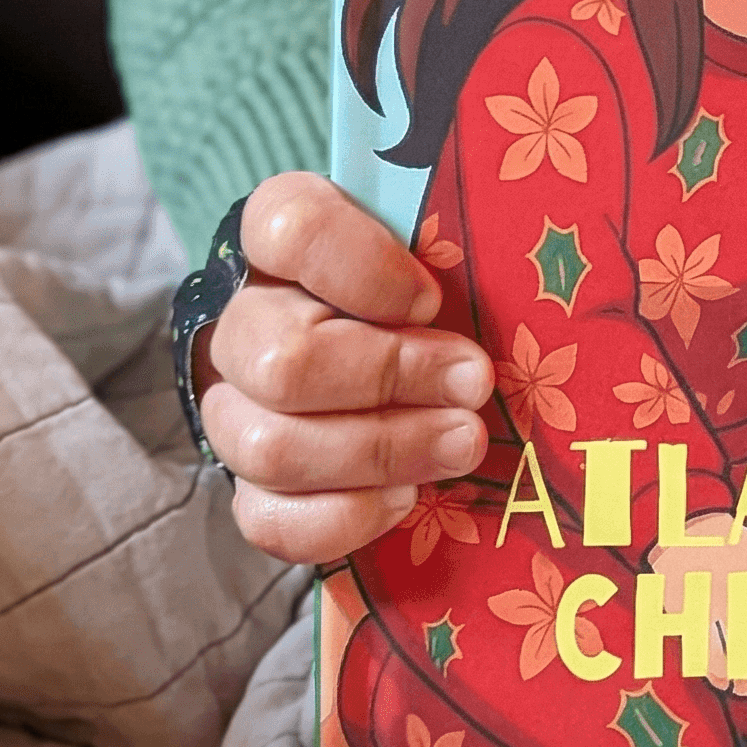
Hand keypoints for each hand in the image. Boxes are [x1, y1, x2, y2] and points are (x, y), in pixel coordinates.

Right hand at [199, 172, 493, 563]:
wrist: (398, 347)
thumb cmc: (432, 283)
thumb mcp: (443, 243)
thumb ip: (456, 239)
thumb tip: (512, 256)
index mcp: (284, 232)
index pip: (289, 228)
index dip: (362, 268)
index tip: (431, 299)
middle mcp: (245, 316)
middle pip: (282, 360)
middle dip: (392, 378)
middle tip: (474, 382)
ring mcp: (234, 402)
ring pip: (270, 447)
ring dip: (382, 452)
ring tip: (463, 442)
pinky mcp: (249, 481)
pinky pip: (267, 518)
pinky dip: (345, 515)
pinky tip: (406, 495)